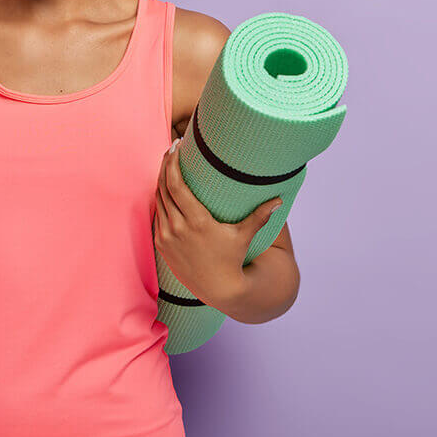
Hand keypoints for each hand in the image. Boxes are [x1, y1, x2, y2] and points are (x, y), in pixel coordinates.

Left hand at [152, 139, 282, 309]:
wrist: (217, 289)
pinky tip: (165, 191)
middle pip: (164, 187)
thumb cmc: (232, 259)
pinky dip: (160, 201)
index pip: (176, 184)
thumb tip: (279, 200)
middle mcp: (177, 227)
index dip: (172, 164)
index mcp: (196, 221)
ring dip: (161, 182)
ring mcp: (166, 236)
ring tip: (167, 167)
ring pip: (158, 200)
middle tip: (171, 151)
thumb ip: (260, 216)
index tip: (175, 147)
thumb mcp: (244, 236)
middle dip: (165, 166)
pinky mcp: (161, 244)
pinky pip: (157, 216)